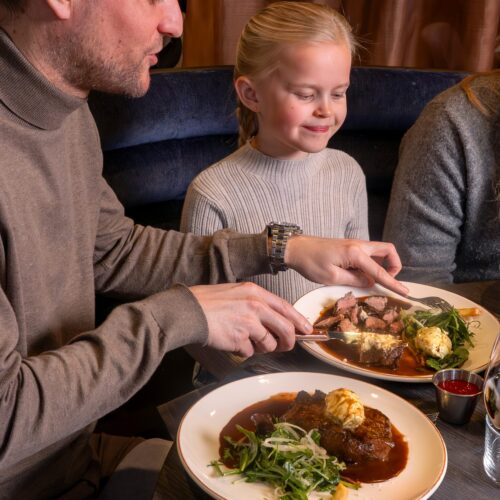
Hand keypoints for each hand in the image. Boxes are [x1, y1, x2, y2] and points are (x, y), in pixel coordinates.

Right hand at [189, 282, 312, 357]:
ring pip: (269, 343)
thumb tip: (273, 321)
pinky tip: (231, 341)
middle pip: (285, 329)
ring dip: (261, 347)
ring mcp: (248, 323)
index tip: (306, 330)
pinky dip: (243, 350)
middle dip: (288, 341)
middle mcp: (255, 306)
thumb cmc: (208, 301)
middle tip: (285, 346)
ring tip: (246, 340)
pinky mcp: (239, 339)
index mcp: (255, 292)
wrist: (188, 311)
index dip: (298, 321)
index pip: (285, 307)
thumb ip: (256, 304)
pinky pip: (250, 351)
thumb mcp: (236, 292)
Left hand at [285, 236, 408, 295]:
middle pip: (388, 251)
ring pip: (378, 252)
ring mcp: (354, 244)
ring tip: (368, 282)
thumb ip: (354, 281)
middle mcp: (358, 245)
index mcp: (355, 253)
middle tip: (388, 281)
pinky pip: (367, 255)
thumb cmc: (310, 263)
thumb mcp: (332, 277)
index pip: (380, 271)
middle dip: (394, 265)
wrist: (295, 248)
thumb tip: (370, 283)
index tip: (405, 293)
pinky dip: (370, 265)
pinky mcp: (348, 247)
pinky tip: (359, 276)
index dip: (394, 283)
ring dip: (381, 265)